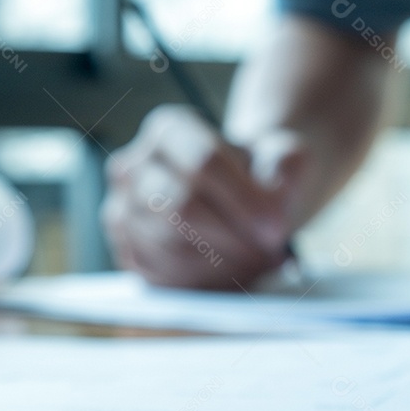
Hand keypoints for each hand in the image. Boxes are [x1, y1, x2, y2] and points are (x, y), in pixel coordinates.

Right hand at [101, 105, 303, 289]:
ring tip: (257, 263)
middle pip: (182, 205)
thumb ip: (287, 166)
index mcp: (169, 129)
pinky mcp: (128, 251)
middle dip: (233, 235)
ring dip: (221, 261)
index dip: (244, 199)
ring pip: (169, 243)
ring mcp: (122, 209)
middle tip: (268, 251)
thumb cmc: (261, 173)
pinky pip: (158, 274)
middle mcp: (133, 165)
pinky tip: (232, 275)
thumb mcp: (285, 155)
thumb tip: (273, 210)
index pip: (203, 162)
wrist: (244, 198)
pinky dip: (201, 281)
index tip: (277, 225)